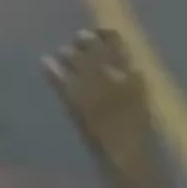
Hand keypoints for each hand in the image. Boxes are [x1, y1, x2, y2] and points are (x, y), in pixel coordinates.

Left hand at [42, 28, 154, 177]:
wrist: (126, 155)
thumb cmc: (136, 132)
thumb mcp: (141, 99)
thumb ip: (130, 78)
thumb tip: (121, 63)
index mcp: (131, 70)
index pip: (114, 40)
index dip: (103, 33)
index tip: (97, 32)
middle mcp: (110, 70)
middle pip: (89, 43)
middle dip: (81, 41)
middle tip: (75, 44)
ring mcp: (90, 83)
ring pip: (70, 55)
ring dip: (65, 54)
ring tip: (61, 56)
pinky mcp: (72, 97)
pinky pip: (56, 73)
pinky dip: (49, 66)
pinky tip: (45, 63)